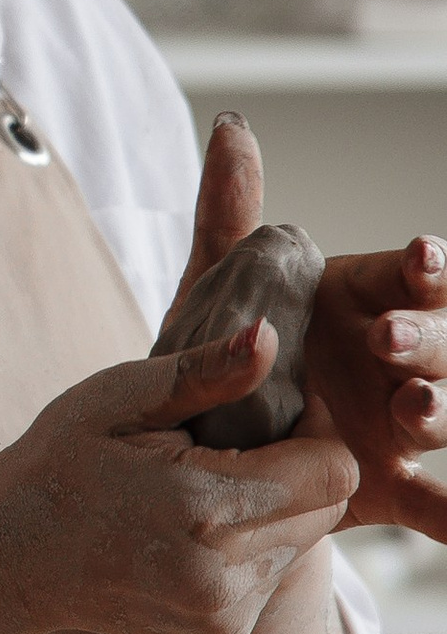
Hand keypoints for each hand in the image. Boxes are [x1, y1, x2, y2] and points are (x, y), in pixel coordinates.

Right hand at [0, 321, 356, 633]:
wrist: (8, 555)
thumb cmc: (59, 461)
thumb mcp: (119, 398)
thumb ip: (205, 372)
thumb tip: (271, 338)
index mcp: (206, 509)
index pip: (334, 470)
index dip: (314, 429)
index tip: (267, 411)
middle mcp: (225, 576)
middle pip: (327, 507)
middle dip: (297, 468)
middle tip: (227, 447)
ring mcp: (225, 615)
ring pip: (303, 543)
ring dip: (274, 509)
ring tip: (201, 490)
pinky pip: (271, 576)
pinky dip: (248, 546)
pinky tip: (191, 531)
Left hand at [179, 111, 446, 535]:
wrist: (210, 446)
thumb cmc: (229, 347)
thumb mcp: (218, 285)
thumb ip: (230, 214)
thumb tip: (231, 127)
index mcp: (368, 303)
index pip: (415, 277)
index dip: (426, 267)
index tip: (419, 256)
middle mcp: (400, 360)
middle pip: (443, 342)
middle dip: (428, 339)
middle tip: (388, 341)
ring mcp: (404, 422)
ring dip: (443, 409)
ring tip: (414, 411)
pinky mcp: (395, 486)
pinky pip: (440, 506)